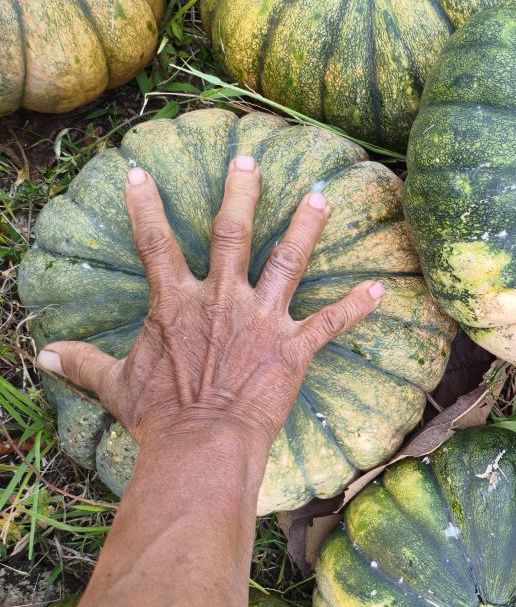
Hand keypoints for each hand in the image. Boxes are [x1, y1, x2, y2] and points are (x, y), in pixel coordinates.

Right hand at [34, 155, 382, 454]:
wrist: (202, 446)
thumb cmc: (159, 419)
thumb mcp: (116, 386)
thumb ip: (84, 364)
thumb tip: (44, 356)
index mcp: (177, 304)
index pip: (154, 243)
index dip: (145, 207)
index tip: (140, 172)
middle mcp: (222, 300)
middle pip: (232, 233)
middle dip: (242, 193)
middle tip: (250, 160)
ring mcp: (262, 320)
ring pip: (289, 262)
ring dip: (307, 227)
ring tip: (322, 196)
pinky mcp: (294, 348)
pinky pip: (332, 322)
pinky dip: (357, 307)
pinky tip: (380, 289)